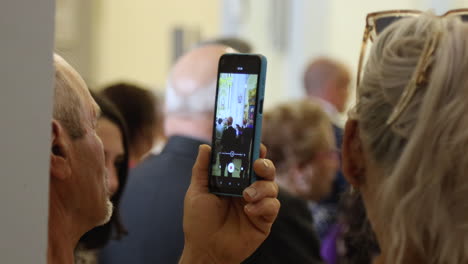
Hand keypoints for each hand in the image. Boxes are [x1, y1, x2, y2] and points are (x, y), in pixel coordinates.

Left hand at [179, 144, 279, 263]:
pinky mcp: (265, 220)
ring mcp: (258, 204)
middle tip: (257, 166)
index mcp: (234, 181)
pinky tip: (249, 211)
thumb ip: (202, 169)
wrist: (205, 250)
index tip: (255, 144)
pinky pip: (273, 206)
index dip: (254, 151)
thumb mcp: (197, 192)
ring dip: (261, 188)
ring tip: (246, 196)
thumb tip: (205, 146)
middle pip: (266, 170)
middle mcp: (249, 190)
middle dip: (265, 164)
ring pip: (272, 186)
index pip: (248, 161)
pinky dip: (263, 206)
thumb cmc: (199, 222)